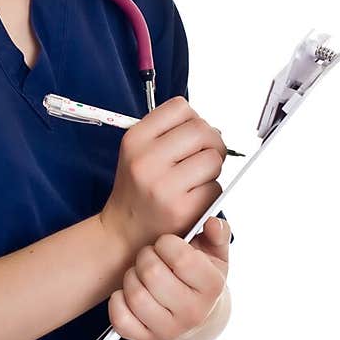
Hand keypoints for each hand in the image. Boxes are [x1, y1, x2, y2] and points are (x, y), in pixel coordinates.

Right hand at [99, 97, 226, 259]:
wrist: (123, 232)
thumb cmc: (138, 188)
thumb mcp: (137, 151)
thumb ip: (169, 132)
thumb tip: (211, 130)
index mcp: (135, 139)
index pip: (180, 107)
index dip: (193, 119)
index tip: (191, 135)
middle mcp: (146, 160)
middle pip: (202, 130)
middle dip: (212, 142)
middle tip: (204, 156)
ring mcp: (165, 186)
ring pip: (213, 159)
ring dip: (212, 168)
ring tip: (196, 178)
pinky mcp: (183, 209)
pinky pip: (216, 187)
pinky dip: (211, 191)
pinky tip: (193, 197)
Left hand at [108, 216, 230, 339]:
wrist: (193, 312)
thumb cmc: (199, 274)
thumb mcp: (214, 253)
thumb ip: (217, 233)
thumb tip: (212, 222)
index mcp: (212, 287)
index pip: (182, 258)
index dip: (166, 243)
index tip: (166, 243)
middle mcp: (193, 313)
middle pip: (152, 274)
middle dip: (145, 257)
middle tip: (150, 257)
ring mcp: (169, 330)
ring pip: (135, 295)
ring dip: (131, 277)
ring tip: (140, 273)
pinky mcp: (145, 339)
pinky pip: (120, 318)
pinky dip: (117, 301)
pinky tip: (128, 293)